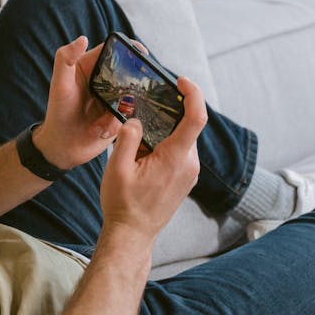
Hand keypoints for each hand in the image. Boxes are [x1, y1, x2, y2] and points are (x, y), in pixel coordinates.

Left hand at [32, 36, 124, 170]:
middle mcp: (105, 81)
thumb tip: (83, 38)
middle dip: (136, 79)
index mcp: (91, 67)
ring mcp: (114, 99)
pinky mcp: (120, 117)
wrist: (62, 147)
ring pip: (133, 95)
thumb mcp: (60, 85)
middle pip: (129, 72)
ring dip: (124, 107)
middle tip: (133, 91)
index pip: (113, 51)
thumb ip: (66, 59)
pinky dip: (118, 123)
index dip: (129, 48)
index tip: (141, 52)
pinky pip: (131, 116)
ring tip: (103, 119)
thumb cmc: (57, 113)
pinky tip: (100, 130)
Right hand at [99, 76, 206, 243]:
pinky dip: (166, 141)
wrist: (132, 235)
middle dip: (170, 110)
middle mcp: (189, 164)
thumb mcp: (117, 168)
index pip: (196, 118)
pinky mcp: (184, 179)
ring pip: (182, 138)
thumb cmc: (123, 204)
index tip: (180, 80)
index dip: (193, 94)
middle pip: (188, 125)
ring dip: (165, 128)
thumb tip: (135, 120)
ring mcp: (189, 173)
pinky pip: (180, 151)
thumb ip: (128, 138)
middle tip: (147, 100)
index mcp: (176, 158)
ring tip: (140, 126)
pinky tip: (145, 146)